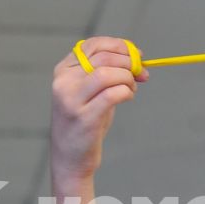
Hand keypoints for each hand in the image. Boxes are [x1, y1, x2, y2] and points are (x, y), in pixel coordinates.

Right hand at [51, 37, 144, 188]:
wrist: (70, 158)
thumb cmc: (85, 122)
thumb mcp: (90, 92)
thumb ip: (108, 73)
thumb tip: (138, 61)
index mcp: (63, 71)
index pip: (93, 45)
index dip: (120, 46)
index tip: (137, 55)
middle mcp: (64, 82)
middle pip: (103, 58)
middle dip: (129, 62)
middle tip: (141, 73)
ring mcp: (71, 100)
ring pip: (107, 74)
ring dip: (127, 78)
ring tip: (132, 88)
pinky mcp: (84, 118)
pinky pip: (112, 94)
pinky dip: (126, 92)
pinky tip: (127, 97)